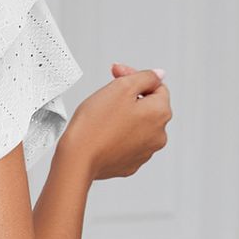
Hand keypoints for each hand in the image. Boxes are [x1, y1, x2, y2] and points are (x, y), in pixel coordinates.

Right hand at [59, 63, 171, 181]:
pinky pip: (127, 143)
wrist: (78, 158)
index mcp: (160, 113)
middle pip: (148, 106)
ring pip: (138, 125)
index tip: (116, 75)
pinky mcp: (131, 163)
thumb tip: (159, 75)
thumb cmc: (96, 124)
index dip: (134, 77)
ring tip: (103, 118)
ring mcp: (145, 152)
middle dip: (130, 98)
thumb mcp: (122, 87)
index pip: (156, 85)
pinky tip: (103, 134)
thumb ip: (146, 77)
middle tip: (107, 97)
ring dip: (124, 117)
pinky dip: (118, 136)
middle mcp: (159, 135)